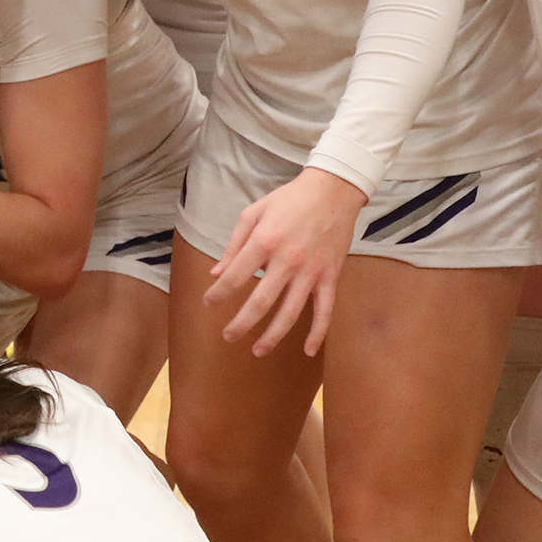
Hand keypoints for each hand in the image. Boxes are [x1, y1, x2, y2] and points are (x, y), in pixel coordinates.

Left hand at [205, 166, 361, 356]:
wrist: (333, 190)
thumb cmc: (289, 199)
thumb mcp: (254, 212)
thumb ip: (234, 244)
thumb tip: (217, 273)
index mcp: (264, 242)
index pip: (236, 277)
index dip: (219, 294)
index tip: (209, 303)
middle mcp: (287, 261)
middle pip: (260, 302)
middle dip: (241, 324)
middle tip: (228, 336)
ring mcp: (311, 271)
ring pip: (290, 313)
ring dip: (273, 336)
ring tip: (257, 350)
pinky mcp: (330, 276)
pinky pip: (325, 310)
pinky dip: (318, 332)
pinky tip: (308, 350)